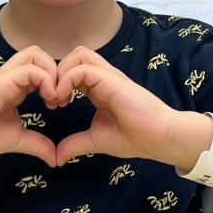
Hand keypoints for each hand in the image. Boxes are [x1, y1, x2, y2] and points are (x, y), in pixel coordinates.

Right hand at [0, 46, 58, 166]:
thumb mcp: (15, 140)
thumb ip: (36, 144)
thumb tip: (55, 158)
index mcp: (15, 88)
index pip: (41, 69)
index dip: (56, 83)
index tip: (59, 105)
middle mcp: (11, 78)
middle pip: (39, 55)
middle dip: (57, 72)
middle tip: (59, 98)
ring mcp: (5, 77)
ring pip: (35, 54)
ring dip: (51, 72)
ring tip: (53, 97)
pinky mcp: (1, 81)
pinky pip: (30, 68)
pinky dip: (45, 79)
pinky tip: (48, 99)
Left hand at [52, 46, 177, 164]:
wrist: (159, 138)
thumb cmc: (134, 137)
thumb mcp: (96, 140)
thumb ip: (75, 144)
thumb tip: (56, 158)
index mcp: (99, 88)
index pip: (73, 70)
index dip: (58, 83)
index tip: (53, 106)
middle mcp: (103, 78)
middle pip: (75, 56)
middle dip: (57, 73)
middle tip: (53, 99)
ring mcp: (109, 77)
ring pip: (79, 54)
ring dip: (62, 72)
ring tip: (58, 97)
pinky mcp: (112, 80)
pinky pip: (83, 68)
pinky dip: (67, 79)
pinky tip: (63, 99)